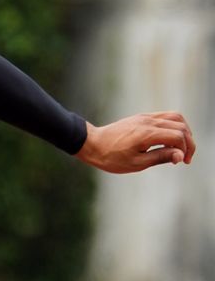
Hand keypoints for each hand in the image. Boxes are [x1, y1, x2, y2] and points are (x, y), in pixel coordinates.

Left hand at [79, 113, 194, 172]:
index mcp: (147, 133)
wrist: (92, 144)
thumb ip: (160, 157)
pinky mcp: (142, 117)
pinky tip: (168, 140)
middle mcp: (148, 121)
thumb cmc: (111, 158)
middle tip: (185, 158)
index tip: (182, 162)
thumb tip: (180, 156)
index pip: (178, 136)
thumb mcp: (136, 163)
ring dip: (183, 131)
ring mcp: (145, 117)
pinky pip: (165, 116)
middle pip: (181, 125)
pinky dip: (173, 127)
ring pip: (175, 117)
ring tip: (179, 148)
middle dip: (188, 141)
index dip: (185, 149)